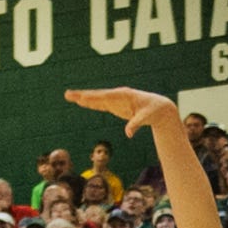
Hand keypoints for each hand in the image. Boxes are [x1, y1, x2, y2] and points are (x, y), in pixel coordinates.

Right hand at [61, 86, 179, 136]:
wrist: (159, 108)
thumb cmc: (154, 110)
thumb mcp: (147, 117)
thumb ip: (136, 124)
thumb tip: (129, 133)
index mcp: (124, 96)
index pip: (106, 97)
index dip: (93, 98)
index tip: (82, 97)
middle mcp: (118, 95)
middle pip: (97, 96)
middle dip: (83, 95)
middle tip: (68, 94)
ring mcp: (116, 100)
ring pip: (97, 99)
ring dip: (83, 98)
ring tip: (69, 96)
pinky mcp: (115, 106)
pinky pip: (100, 104)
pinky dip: (91, 103)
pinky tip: (81, 102)